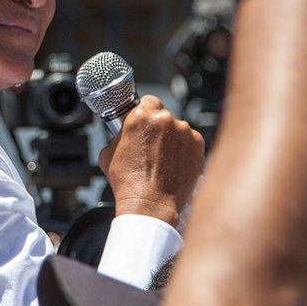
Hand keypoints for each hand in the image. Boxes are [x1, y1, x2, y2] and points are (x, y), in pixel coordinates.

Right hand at [98, 95, 203, 225]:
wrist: (151, 204)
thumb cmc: (128, 182)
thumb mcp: (108, 153)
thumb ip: (120, 135)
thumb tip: (124, 133)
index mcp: (140, 116)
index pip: (148, 101)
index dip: (146, 112)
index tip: (146, 123)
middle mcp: (164, 119)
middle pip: (163, 115)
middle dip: (159, 128)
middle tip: (153, 146)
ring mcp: (184, 131)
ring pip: (178, 128)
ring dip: (172, 139)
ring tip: (164, 160)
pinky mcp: (198, 144)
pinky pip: (190, 141)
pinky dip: (185, 150)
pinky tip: (175, 164)